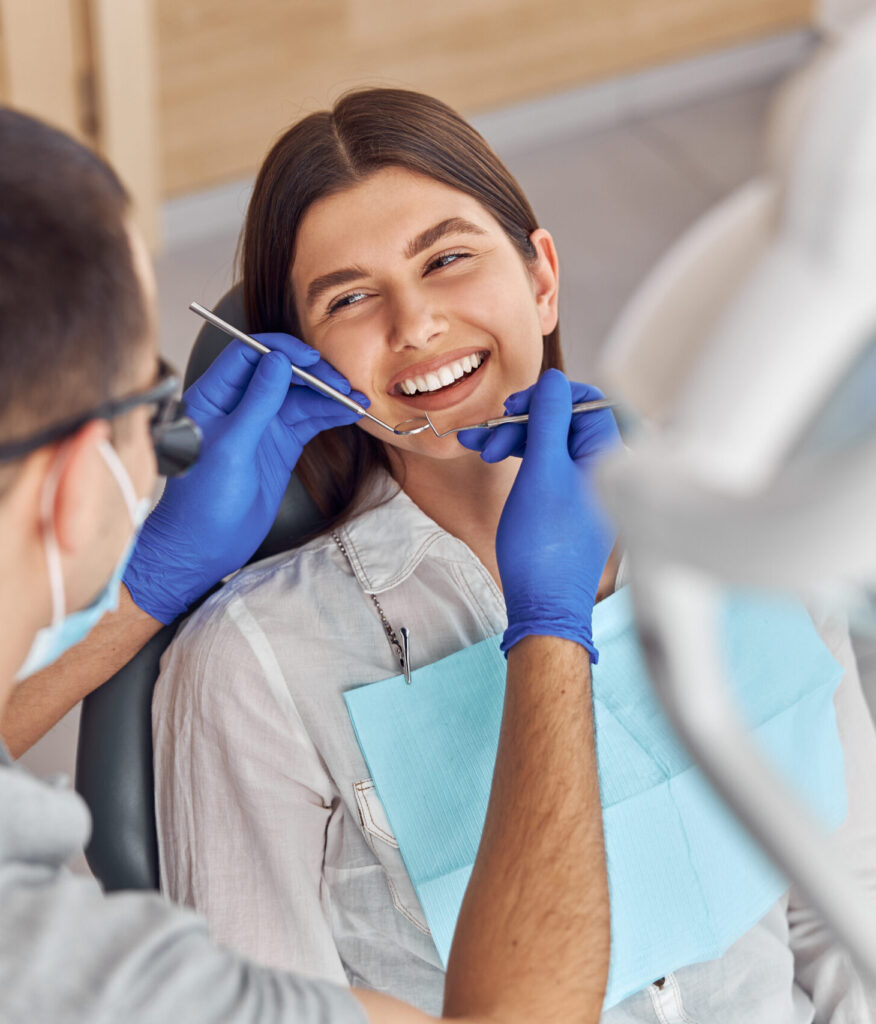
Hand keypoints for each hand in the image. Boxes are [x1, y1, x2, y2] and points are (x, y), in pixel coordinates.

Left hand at [124, 335, 367, 622]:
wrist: (206, 545)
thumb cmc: (202, 500)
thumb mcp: (231, 447)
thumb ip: (257, 402)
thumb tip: (277, 359)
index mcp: (213, 396)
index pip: (248, 355)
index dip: (282, 350)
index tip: (312, 357)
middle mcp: (238, 404)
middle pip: (281, 372)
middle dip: (313, 374)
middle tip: (342, 383)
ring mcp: (261, 424)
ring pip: (299, 397)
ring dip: (328, 396)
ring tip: (356, 399)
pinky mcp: (279, 445)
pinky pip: (308, 421)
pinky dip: (329, 415)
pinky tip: (349, 413)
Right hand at [459, 371, 620, 658]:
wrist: (544, 605)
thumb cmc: (544, 544)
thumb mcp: (541, 470)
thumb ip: (548, 419)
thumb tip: (553, 380)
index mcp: (607, 457)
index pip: (587, 401)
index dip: (548, 397)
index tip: (516, 406)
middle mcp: (604, 469)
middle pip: (564, 422)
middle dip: (522, 421)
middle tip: (489, 431)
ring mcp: (588, 488)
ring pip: (551, 445)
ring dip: (515, 440)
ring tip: (477, 447)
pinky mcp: (572, 505)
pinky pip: (549, 468)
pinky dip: (522, 461)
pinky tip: (494, 461)